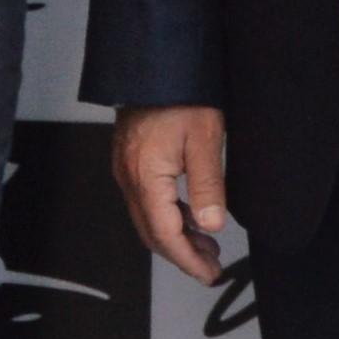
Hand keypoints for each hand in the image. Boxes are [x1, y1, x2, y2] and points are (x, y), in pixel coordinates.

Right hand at [113, 104, 234, 283]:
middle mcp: (129, 177)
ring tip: (207, 246)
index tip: (209, 275)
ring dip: (176, 236)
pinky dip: (168, 216)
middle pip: (152, 232)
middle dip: (182, 255)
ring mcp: (126, 169)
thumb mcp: (204, 139)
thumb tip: (211, 227)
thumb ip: (208, 186)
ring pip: (147, 218)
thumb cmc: (181, 94)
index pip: (165, 235)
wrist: (154, 64)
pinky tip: (189, 217)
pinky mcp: (130, 160)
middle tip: (211, 267)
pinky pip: (146, 201)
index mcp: (145, 177)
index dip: (187, 260)